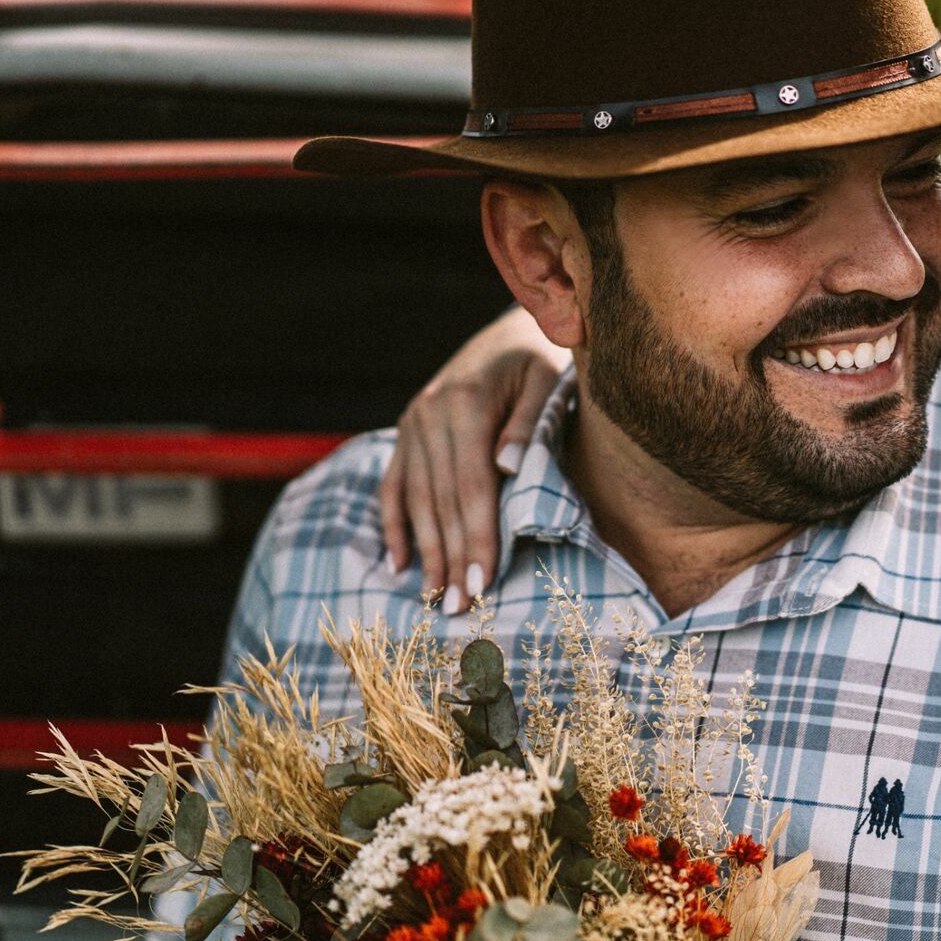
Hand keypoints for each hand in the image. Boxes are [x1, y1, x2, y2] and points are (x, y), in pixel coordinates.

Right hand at [381, 306, 567, 610]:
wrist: (510, 333)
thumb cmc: (540, 363)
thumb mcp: (546, 382)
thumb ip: (527, 423)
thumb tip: (506, 468)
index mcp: (465, 403)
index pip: (471, 486)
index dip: (476, 537)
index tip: (482, 583)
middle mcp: (429, 414)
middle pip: (441, 501)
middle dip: (450, 557)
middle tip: (457, 607)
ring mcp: (412, 424)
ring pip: (416, 499)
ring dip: (425, 552)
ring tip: (434, 597)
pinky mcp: (406, 432)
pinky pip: (394, 486)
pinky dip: (396, 526)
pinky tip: (401, 564)